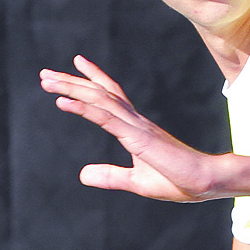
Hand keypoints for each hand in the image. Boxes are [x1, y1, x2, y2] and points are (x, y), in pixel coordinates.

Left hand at [40, 55, 221, 201]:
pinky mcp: (138, 138)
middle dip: (71, 82)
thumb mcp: (136, 182)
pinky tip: (63, 102)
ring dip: (71, 88)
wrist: (204, 183)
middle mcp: (135, 121)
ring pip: (99, 100)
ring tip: (47, 81)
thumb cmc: (178, 182)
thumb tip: (83, 174)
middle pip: (99, 93)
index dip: (92, 80)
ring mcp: (136, 127)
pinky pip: (106, 119)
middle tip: (44, 74)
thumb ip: (110, 176)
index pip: (110, 96)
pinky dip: (83, 108)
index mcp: (136, 129)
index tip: (73, 66)